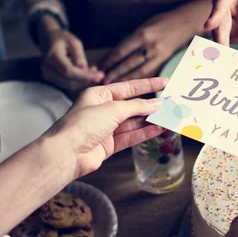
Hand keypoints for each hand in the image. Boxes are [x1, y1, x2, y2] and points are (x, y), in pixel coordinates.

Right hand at [38, 16, 103, 90]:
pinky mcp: (50, 78)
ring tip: (93, 73)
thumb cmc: (63, 39)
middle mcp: (47, 67)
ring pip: (69, 85)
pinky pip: (67, 84)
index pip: (69, 71)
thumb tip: (84, 70)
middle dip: (87, 80)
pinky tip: (86, 75)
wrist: (49, 39)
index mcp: (52, 56)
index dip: (85, 76)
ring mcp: (47, 74)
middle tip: (100, 74)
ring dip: (83, 82)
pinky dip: (78, 82)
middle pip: (70, 80)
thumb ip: (79, 56)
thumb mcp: (74, 42)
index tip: (100, 76)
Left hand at [43, 78, 167, 177]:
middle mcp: (102, 110)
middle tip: (170, 103)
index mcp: (98, 95)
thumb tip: (156, 104)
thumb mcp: (113, 109)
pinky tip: (158, 129)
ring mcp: (105, 128)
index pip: (128, 87)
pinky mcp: (108, 145)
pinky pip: (130, 136)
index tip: (165, 83)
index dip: (147, 85)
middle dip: (150, 105)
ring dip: (150, 120)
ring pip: (133, 122)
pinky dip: (144, 133)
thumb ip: (137, 106)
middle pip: (132, 106)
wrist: (67, 153)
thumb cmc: (82, 125)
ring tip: (168, 117)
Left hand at [101, 0, 209, 82]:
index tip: (98, 68)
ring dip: (125, 79)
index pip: (121, 50)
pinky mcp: (165, 61)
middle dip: (114, 73)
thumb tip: (117, 54)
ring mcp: (159, 55)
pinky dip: (139, 80)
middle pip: (128, 63)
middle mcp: (150, 46)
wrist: (187, 22)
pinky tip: (131, 86)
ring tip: (113, 85)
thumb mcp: (145, 25)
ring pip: (138, 71)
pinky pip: (150, 73)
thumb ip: (132, 39)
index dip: (108, 60)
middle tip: (101, 81)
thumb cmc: (164, 21)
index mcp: (142, 34)